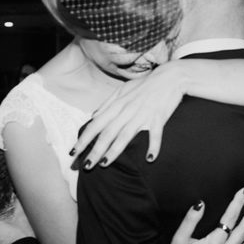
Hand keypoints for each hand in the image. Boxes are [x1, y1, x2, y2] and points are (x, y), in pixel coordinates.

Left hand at [71, 62, 186, 168]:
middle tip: (86, 166)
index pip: (96, 124)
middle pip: (107, 133)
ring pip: (125, 135)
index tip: (73, 152)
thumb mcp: (123, 89)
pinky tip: (150, 159)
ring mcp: (143, 115)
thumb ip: (107, 103)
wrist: (170, 77)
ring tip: (104, 164)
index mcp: (117, 105)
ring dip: (114, 150)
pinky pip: (155, 134)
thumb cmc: (146, 84)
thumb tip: (94, 116)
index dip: (84, 139)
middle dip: (95, 150)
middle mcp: (127, 111)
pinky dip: (153, 146)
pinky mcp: (158, 117)